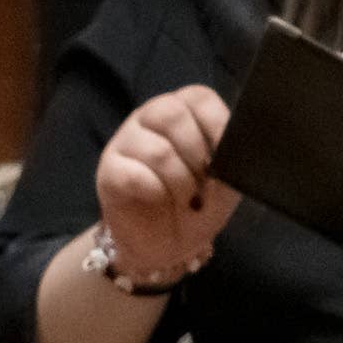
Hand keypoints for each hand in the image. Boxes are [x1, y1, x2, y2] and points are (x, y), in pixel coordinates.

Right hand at [91, 83, 238, 287]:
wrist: (169, 245)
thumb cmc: (200, 205)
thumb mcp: (227, 179)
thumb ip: (232, 157)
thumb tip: (234, 148)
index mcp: (183, 112)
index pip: (197, 97)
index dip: (217, 122)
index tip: (226, 153)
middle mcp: (149, 119)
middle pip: (170, 114)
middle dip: (196, 152)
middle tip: (203, 181)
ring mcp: (125, 143)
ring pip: (156, 150)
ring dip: (180, 180)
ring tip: (187, 199)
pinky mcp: (108, 172)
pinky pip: (134, 175)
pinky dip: (156, 192)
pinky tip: (162, 201)